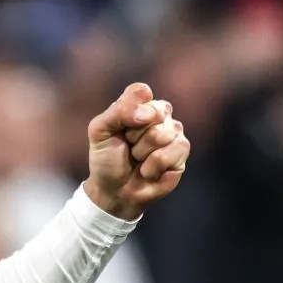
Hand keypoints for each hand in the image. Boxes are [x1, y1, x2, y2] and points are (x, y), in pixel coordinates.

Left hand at [83, 82, 188, 220]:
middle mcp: (159, 115)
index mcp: (139, 104)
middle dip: (135, 136)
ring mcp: (173, 133)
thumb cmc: (106, 158)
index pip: (142, 92)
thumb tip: (147, 113)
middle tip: (129, 146)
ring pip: (163, 134)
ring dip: (143, 152)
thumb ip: (118, 112)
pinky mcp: (182, 152)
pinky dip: (155, 165)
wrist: (114, 190)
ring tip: (138, 159)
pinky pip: (175, 150)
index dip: (129, 112)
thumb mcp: (100, 131)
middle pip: (155, 113)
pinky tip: (149, 170)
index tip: (119, 128)